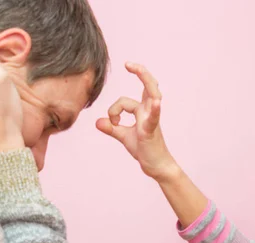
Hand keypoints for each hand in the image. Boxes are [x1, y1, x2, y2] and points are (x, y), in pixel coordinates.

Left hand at [96, 63, 177, 181]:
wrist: (156, 166)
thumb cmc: (145, 150)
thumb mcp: (124, 137)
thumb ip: (112, 128)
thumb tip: (98, 122)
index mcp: (142, 111)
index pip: (125, 101)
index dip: (114, 110)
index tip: (113, 122)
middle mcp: (149, 111)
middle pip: (149, 85)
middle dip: (140, 72)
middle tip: (127, 63)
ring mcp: (152, 119)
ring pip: (152, 94)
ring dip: (145, 79)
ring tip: (135, 68)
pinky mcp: (151, 130)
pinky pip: (154, 117)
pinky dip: (154, 109)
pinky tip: (155, 103)